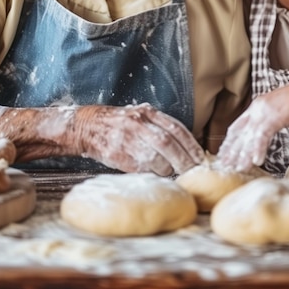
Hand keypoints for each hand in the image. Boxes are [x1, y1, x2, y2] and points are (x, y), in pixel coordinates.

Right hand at [74, 103, 204, 175]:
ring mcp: (126, 139)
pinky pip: (140, 168)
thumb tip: (186, 149)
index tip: (201, 159)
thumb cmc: (120, 124)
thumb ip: (160, 128)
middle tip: (192, 172)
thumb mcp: (140, 117)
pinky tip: (157, 175)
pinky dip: (152, 174)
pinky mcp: (117, 155)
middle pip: (168, 144)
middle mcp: (138, 123)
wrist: (87, 127)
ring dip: (168, 169)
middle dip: (183, 161)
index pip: (176, 129)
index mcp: (147, 112)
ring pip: (155, 158)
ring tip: (173, 173)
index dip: (191, 145)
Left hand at [216, 97, 280, 172]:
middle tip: (225, 165)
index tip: (225, 153)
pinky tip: (257, 162)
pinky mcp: (276, 116)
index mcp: (258, 105)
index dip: (231, 141)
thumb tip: (267, 131)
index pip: (238, 125)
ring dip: (243, 154)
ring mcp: (265, 111)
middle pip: (240, 132)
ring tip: (238, 168)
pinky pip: (263, 136)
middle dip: (232, 150)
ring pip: (249, 136)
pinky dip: (259, 150)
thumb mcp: (283, 110)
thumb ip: (272, 118)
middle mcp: (258, 107)